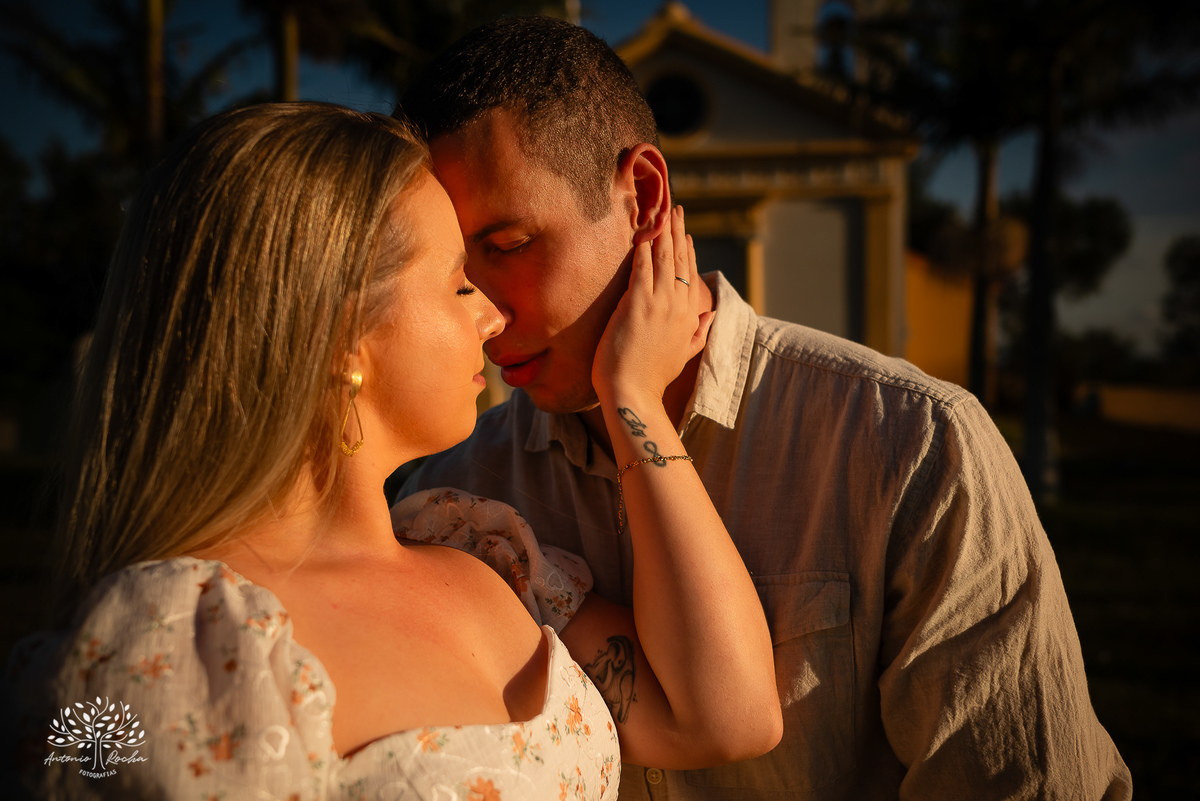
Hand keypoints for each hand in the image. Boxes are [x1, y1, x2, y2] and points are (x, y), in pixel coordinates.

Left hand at [592, 206, 713, 405]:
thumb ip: (700, 332)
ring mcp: (659, 304)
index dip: (688, 251)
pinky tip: (642, 233)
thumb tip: (711, 313)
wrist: (633, 394)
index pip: (690, 275)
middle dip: (676, 231)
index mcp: (689, 317)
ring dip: (662, 232)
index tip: (684, 233)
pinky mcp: (637, 304)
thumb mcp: (684, 354)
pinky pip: (642, 268)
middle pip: (679, 260)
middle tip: (675, 208)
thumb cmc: (652, 378)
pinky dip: (643, 249)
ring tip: (661, 211)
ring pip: (664, 259)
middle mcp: (677, 306)